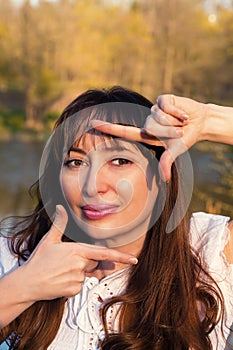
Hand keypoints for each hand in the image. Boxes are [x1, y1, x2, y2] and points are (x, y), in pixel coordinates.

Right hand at [21, 205, 137, 300]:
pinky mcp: (74, 290)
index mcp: (77, 250)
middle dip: (85, 261)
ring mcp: (77, 279)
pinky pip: (80, 284)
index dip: (120, 256)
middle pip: (93, 262)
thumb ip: (59, 223)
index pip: (103, 253)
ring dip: (78, 272)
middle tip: (66, 261)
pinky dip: (73, 282)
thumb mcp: (49, 239)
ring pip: (86, 274)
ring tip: (61, 270)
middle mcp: (80, 265)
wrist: (27, 283)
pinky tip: (61, 279)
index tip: (133, 259)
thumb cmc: (39, 260)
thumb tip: (59, 207)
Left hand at [91, 95, 207, 180]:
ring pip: (159, 117)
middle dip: (168, 132)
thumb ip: (167, 161)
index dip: (108, 128)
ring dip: (175, 123)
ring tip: (181, 123)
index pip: (124, 131)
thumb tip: (165, 178)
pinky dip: (178, 113)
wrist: (200, 123)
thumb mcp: (175, 150)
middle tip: (179, 132)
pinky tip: (184, 115)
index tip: (93, 123)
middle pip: (150, 128)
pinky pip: (166, 107)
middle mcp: (147, 121)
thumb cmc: (184, 138)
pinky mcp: (162, 99)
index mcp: (146, 134)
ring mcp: (154, 109)